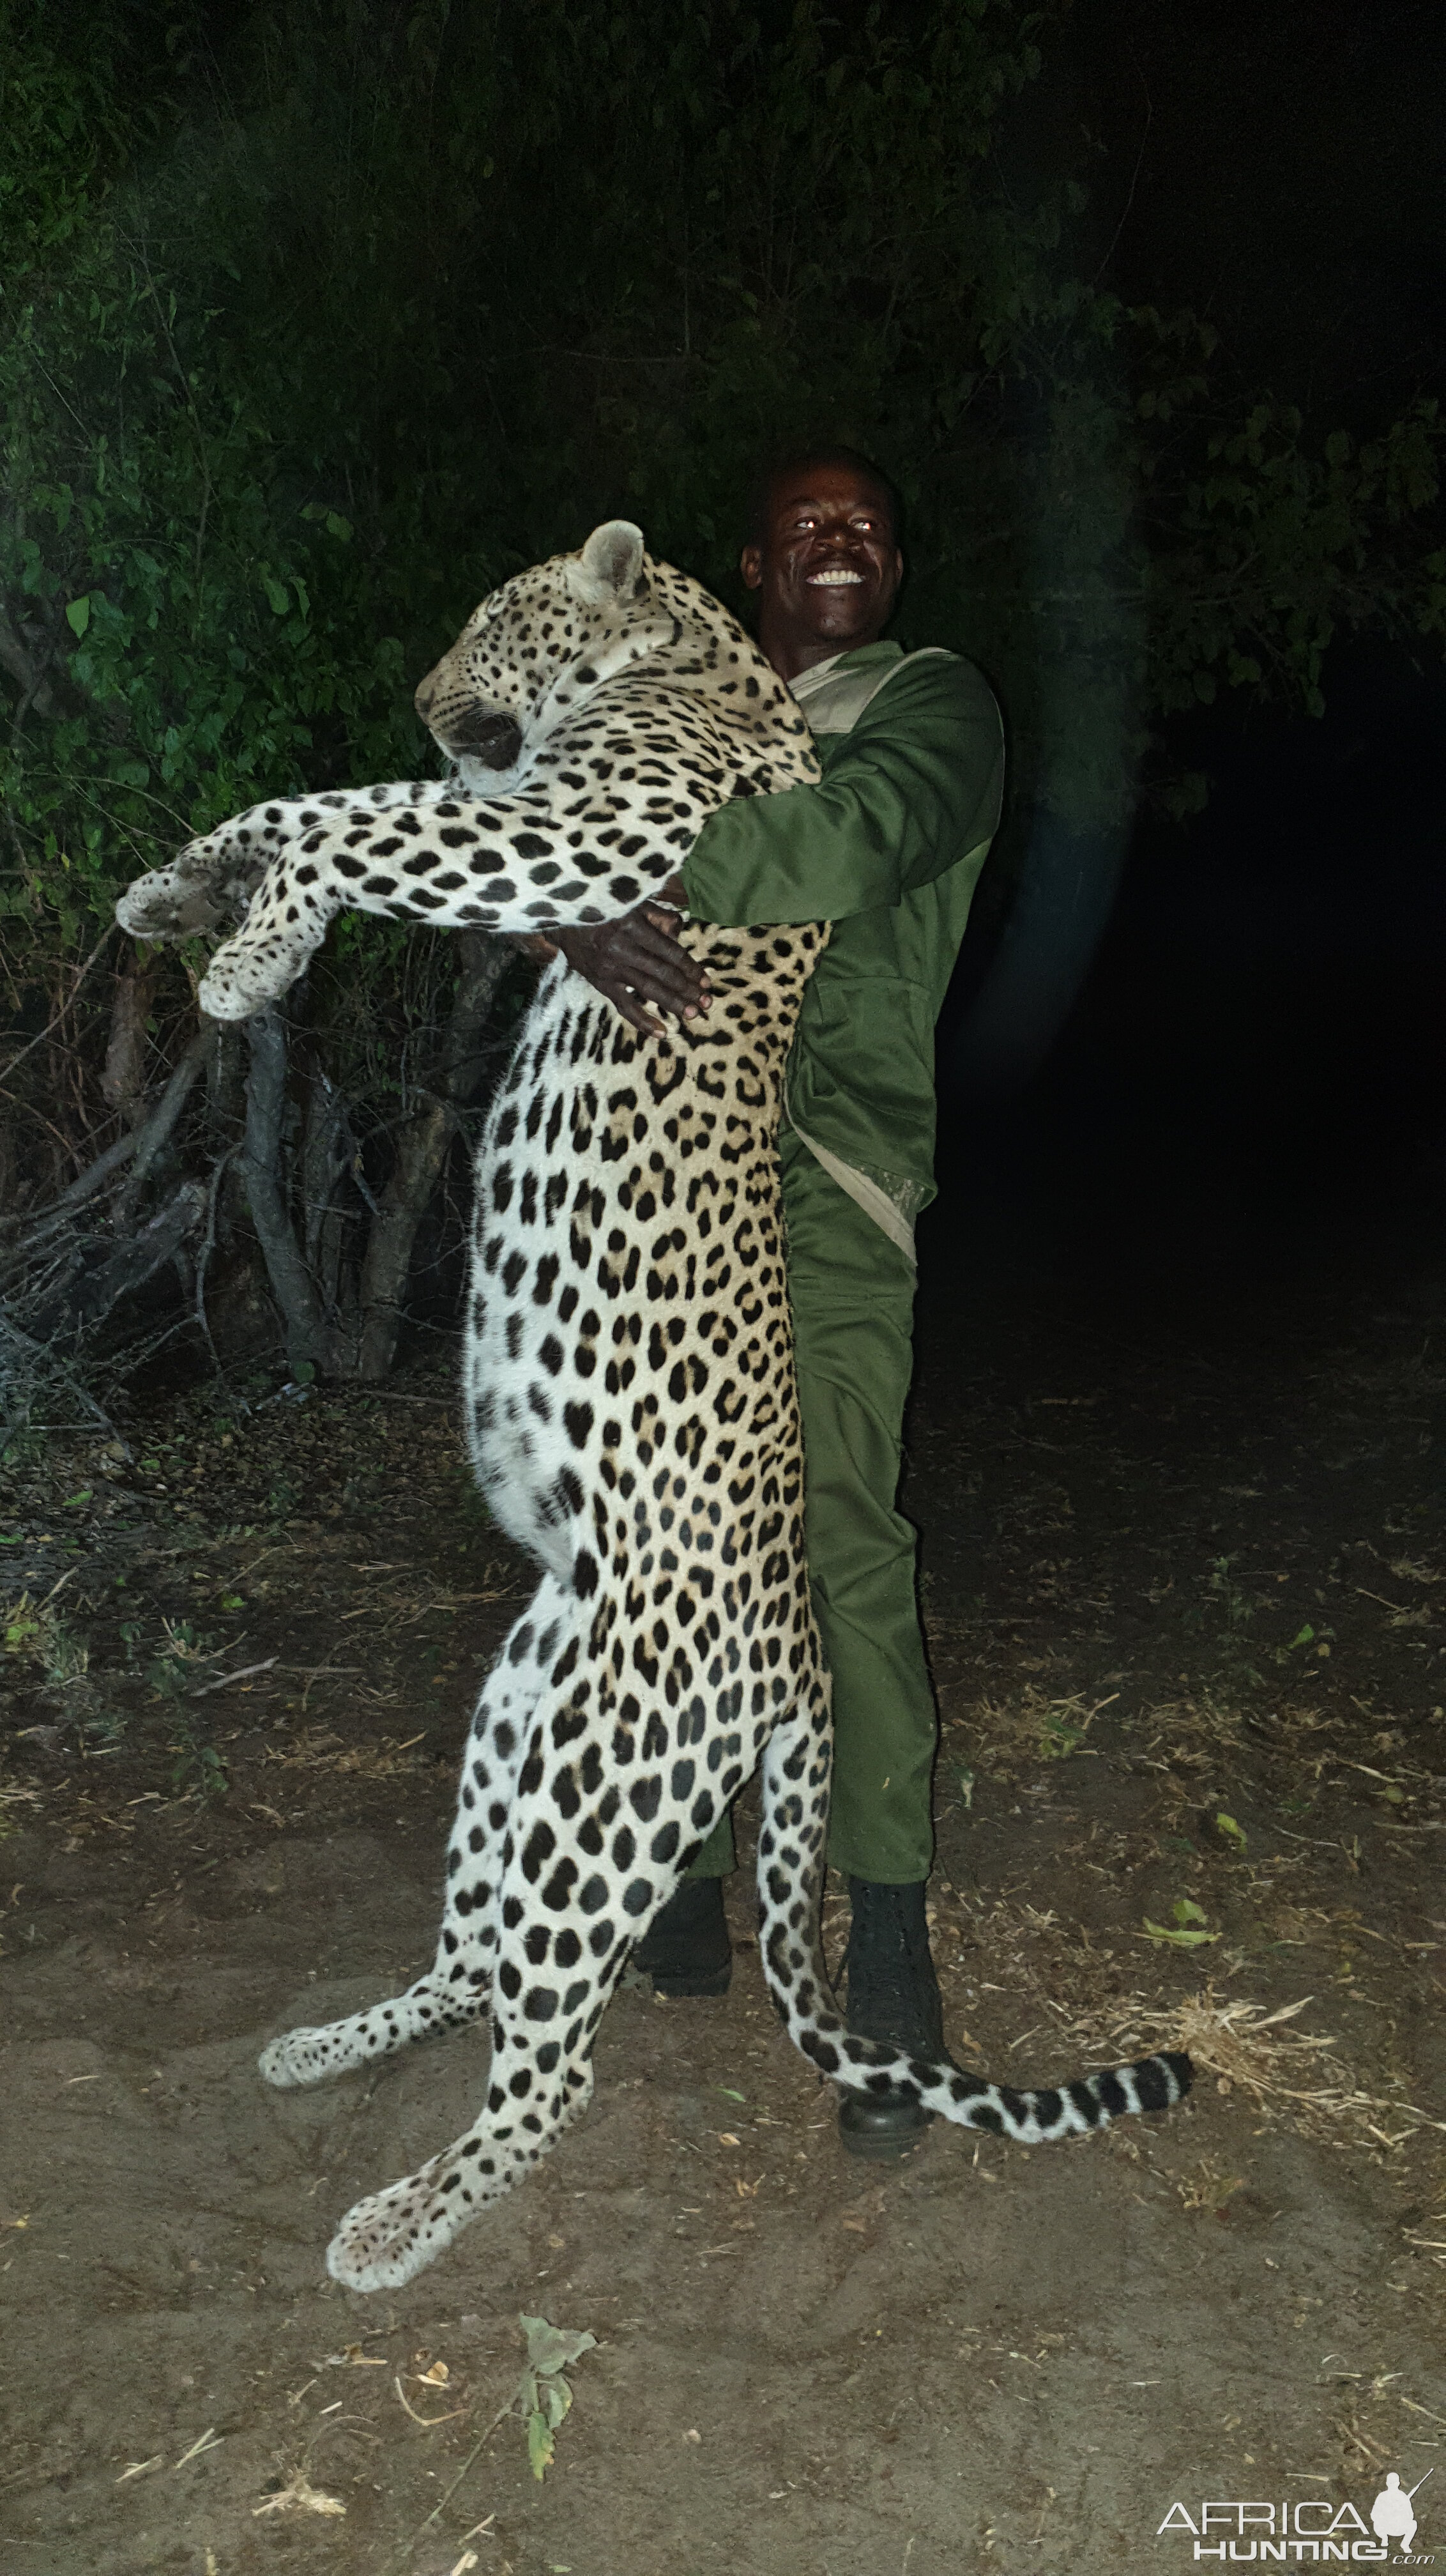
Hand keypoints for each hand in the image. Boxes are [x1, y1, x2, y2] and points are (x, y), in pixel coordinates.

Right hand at [532, 876, 709, 1036]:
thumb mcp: (630, 901)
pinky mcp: (600, 983)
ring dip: (674, 1004)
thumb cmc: (602, 906)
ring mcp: (610, 968)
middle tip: (707, 1003)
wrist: (561, 918)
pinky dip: (643, 1021)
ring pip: (648, 990)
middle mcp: (622, 949)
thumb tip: (680, 929)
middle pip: (663, 974)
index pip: (670, 952)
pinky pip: (625, 1006)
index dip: (691, 968)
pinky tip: (661, 1033)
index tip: (707, 981)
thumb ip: (657, 915)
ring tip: (694, 1015)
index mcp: (633, 925)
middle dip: (688, 990)